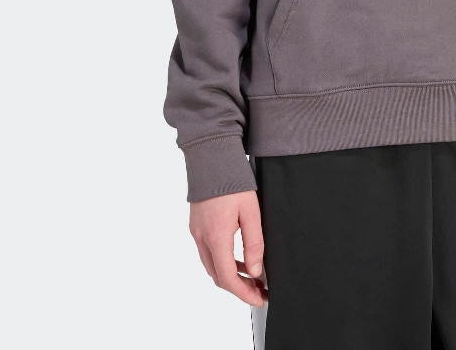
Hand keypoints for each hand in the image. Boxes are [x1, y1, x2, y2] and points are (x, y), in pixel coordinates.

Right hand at [189, 189, 267, 307]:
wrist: (212, 156)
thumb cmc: (233, 180)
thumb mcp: (251, 212)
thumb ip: (254, 244)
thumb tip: (255, 271)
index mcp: (216, 236)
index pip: (227, 278)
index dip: (244, 293)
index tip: (259, 298)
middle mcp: (201, 237)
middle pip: (217, 276)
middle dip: (238, 287)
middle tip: (259, 289)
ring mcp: (195, 231)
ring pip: (211, 265)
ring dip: (230, 274)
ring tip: (252, 276)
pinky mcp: (195, 225)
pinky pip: (208, 252)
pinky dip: (222, 260)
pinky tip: (238, 258)